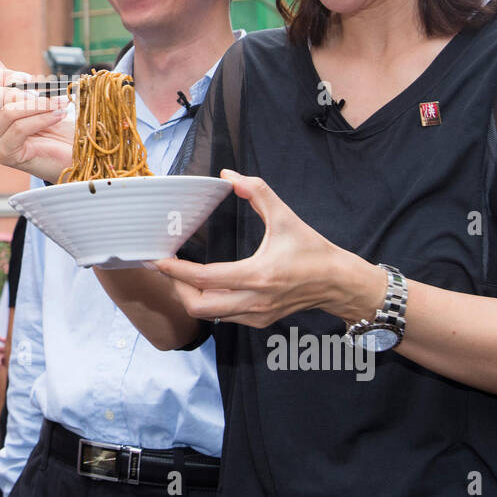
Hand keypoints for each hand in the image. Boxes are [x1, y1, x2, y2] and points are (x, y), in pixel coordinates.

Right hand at [0, 52, 73, 181]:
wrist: (76, 155)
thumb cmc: (58, 129)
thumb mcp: (36, 98)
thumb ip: (13, 81)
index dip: (1, 75)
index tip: (28, 79)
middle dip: (14, 89)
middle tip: (40, 92)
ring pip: (7, 112)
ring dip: (38, 104)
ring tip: (60, 103)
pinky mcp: (5, 155)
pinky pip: (19, 128)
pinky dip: (42, 117)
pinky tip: (59, 114)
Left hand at [151, 170, 380, 328]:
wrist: (338, 283)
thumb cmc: (312, 250)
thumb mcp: (286, 216)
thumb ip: (257, 191)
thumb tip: (229, 175)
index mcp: (258, 275)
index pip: (205, 278)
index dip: (176, 270)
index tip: (158, 259)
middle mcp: (253, 300)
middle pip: (198, 306)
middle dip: (177, 287)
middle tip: (169, 268)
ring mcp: (255, 315)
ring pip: (208, 314)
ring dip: (190, 296)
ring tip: (181, 275)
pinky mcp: (258, 321)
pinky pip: (223, 316)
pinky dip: (208, 302)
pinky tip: (205, 284)